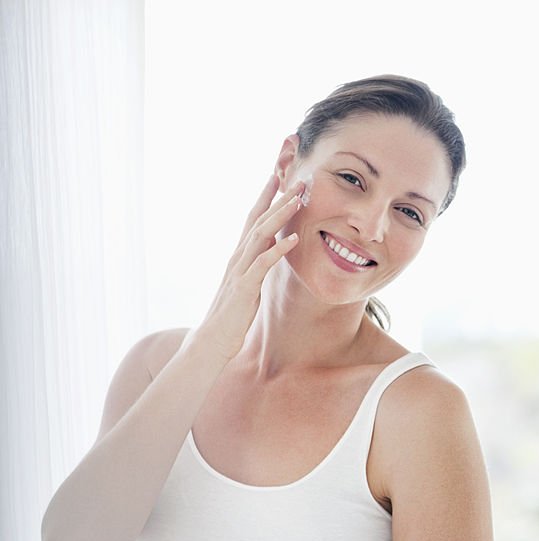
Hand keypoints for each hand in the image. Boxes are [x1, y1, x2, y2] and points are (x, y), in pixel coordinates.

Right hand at [193, 174, 305, 362]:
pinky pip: (262, 264)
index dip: (266, 197)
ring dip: (280, 215)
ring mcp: (240, 271)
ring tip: (298, 199)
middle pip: (258, 219)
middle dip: (276, 197)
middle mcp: (238, 257)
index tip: (280, 176)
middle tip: (295, 178)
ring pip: (260, 235)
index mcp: (240, 255)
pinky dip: (278, 249)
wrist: (212, 339)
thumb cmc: (232, 313)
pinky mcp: (245, 288)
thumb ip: (257, 265)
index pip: (254, 219)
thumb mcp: (248, 283)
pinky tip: (293, 238)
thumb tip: (269, 251)